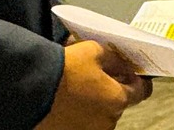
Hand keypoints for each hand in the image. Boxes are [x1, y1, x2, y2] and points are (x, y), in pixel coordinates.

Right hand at [35, 40, 151, 129]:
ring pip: (99, 114)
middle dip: (110, 89)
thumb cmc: (63, 69)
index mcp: (118, 99)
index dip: (137, 79)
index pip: (141, 91)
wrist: (32, 87)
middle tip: (94, 75)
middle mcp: (108, 121)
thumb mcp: (93, 51)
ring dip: (93, 103)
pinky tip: (64, 100)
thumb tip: (122, 64)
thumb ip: (114, 58)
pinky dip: (77, 113)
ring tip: (74, 88)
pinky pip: (81, 122)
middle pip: (117, 103)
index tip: (131, 73)